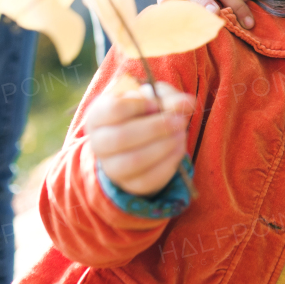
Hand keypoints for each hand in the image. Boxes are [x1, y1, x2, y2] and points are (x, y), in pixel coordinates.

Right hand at [85, 82, 193, 196]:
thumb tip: (186, 103)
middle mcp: (99, 142)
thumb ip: (170, 99)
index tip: (157, 104)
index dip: (139, 106)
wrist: (144, 139)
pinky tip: (178, 149)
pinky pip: (147, 179)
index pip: (113, 110)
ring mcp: (111, 167)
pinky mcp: (129, 184)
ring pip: (133, 161)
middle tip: (180, 121)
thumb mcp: (157, 99)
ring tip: (181, 135)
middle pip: (120, 138)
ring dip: (163, 147)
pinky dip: (168, 164)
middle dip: (155, 128)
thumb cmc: (147, 112)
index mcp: (98, 115)